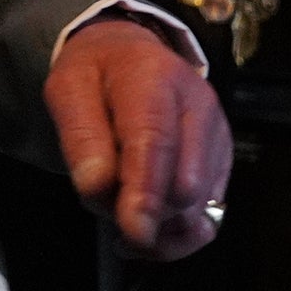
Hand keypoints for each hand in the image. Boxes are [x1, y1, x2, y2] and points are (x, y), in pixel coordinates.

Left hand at [44, 16, 229, 260]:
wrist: (129, 56)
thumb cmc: (98, 74)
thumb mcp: (68, 89)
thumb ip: (80, 137)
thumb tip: (97, 187)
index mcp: (155, 78)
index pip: (156, 141)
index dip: (146, 191)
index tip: (134, 229)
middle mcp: (198, 106)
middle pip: (184, 185)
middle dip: (139, 208)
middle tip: (100, 194)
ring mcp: (215, 136)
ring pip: (196, 209)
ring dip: (153, 223)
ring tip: (119, 200)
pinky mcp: (221, 163)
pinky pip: (204, 218)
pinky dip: (172, 234)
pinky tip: (145, 220)